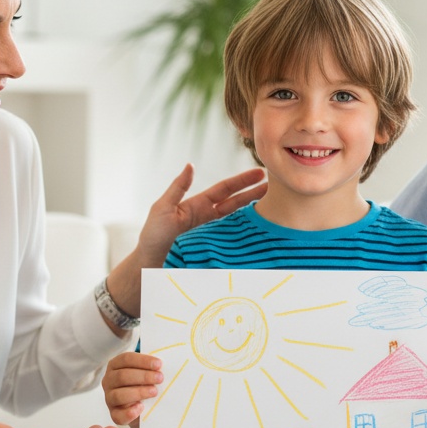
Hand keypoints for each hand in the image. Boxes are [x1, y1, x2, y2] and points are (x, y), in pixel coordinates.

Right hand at [101, 351, 163, 427]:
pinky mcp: (114, 414)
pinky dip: (129, 412)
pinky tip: (141, 407)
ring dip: (139, 392)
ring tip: (154, 392)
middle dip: (143, 376)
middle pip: (122, 376)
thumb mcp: (146, 373)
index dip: (142, 361)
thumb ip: (151, 368)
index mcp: (115, 366)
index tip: (159, 364)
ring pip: (119, 395)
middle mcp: (109, 381)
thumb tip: (161, 366)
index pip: (126, 359)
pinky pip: (118, 415)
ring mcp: (109, 398)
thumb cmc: (144, 385)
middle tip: (160, 378)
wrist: (143, 410)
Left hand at [102, 165, 265, 325]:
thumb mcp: (163, 207)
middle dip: (254, 191)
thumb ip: (178, 187)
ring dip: (254, 209)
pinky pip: (232, 236)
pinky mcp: (213, 246)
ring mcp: (211, 231)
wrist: (150, 262)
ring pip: (237, 217)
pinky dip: (245, 230)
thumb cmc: (153, 234)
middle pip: (236, 201)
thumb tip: (191, 165)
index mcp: (198, 204)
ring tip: (273, 202)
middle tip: (275, 184)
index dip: (242, 180)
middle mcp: (207, 215)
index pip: (225, 189)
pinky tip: (259, 228)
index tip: (260, 172)